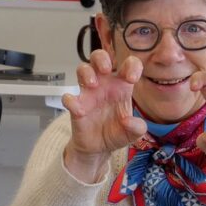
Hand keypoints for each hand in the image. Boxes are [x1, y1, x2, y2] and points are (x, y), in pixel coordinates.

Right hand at [61, 50, 147, 181]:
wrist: (99, 148)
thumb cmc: (117, 132)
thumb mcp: (133, 133)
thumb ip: (137, 127)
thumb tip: (128, 121)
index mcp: (122, 86)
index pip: (128, 65)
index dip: (132, 65)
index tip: (132, 79)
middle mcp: (104, 85)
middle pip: (99, 57)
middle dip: (101, 58)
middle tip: (106, 69)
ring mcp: (89, 94)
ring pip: (82, 69)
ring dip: (86, 72)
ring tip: (93, 84)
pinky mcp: (76, 106)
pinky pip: (68, 97)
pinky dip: (71, 100)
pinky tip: (80, 110)